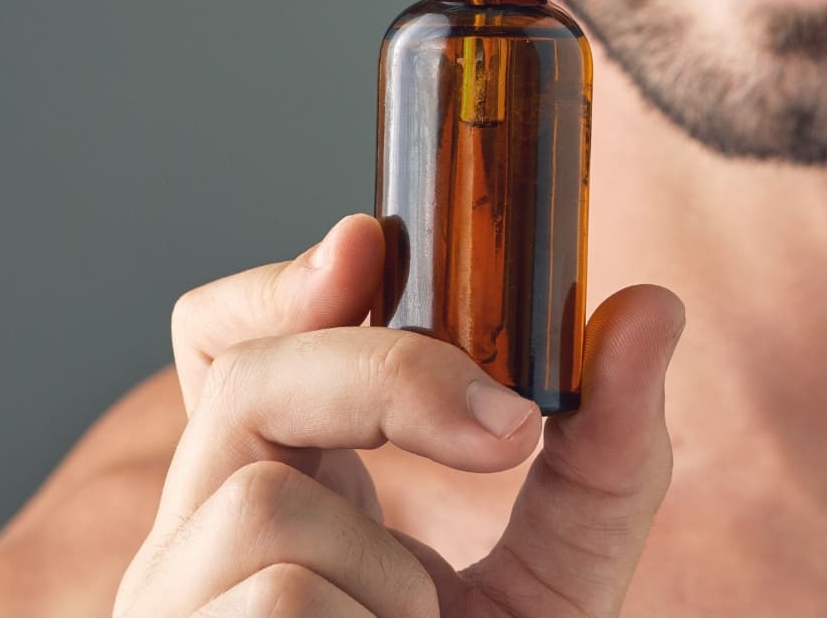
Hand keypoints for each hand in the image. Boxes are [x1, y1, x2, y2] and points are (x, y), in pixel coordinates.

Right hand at [112, 213, 684, 616]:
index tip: (370, 245)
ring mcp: (174, 610)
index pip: (226, 345)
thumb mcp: (561, 576)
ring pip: (261, 508)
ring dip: (389, 574)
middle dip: (390, 373)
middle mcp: (200, 539)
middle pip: (245, 379)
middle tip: (512, 431)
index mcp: (281, 488)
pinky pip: (279, 606)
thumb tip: (652, 308)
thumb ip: (605, 453)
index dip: (277, 281)